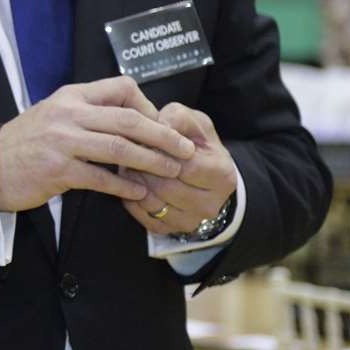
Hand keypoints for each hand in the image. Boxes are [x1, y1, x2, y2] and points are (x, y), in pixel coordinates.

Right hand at [0, 76, 196, 211]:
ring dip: (152, 161)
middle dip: (163, 134)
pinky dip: (124, 186)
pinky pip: (101, 178)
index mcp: (71, 96)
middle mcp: (68, 114)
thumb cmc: (26, 143)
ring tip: (171, 170)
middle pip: (129, 119)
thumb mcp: (54, 113)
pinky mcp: (58, 170)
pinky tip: (138, 192)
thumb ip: (87, 111)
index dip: (148, 104)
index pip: (122, 87)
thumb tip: (130, 116)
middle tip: (185, 148)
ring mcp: (62, 142)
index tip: (160, 124)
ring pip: (120, 148)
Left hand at [120, 102, 237, 236]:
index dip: (158, 151)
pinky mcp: (170, 230)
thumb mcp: (192, 122)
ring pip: (154, 203)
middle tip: (127, 151)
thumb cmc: (194, 142)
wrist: (200, 173)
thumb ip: (177, 118)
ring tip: (128, 164)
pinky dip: (132, 198)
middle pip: (167, 187)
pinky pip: (143, 217)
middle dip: (143, 166)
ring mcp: (191, 221)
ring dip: (135, 182)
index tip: (143, 138)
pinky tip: (130, 182)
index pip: (184, 166)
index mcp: (222, 175)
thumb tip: (160, 124)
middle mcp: (211, 204)